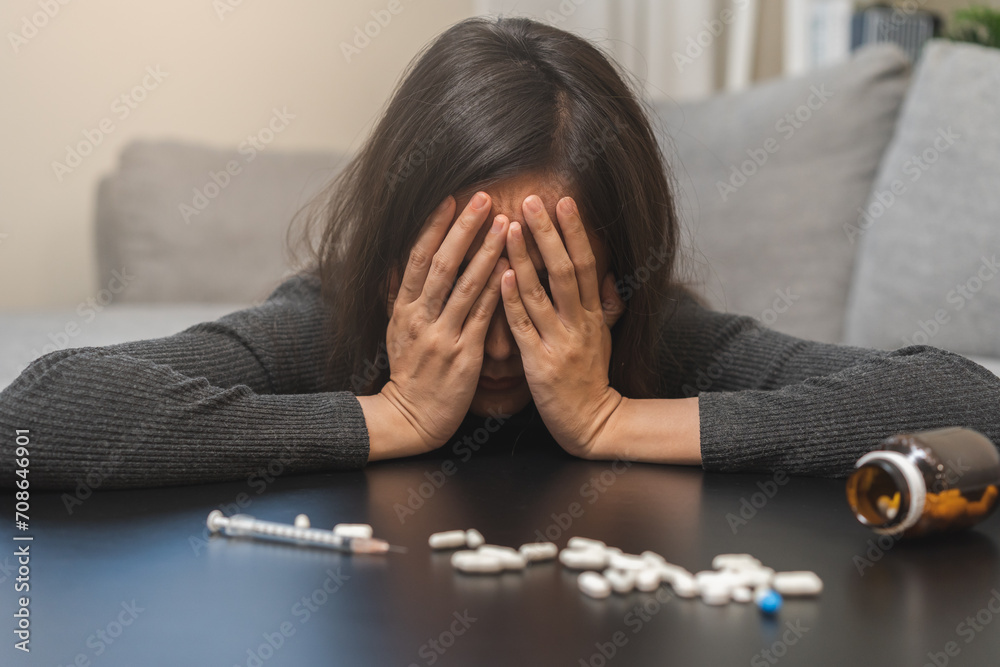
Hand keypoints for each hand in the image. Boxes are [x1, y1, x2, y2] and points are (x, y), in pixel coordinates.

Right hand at [377, 192, 508, 453]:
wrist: (411, 418)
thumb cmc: (410, 372)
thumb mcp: (396, 332)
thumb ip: (400, 297)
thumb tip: (398, 263)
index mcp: (403, 309)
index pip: (418, 258)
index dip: (434, 227)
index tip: (450, 199)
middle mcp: (420, 318)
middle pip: (442, 264)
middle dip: (464, 228)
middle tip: (484, 198)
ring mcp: (442, 336)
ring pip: (466, 286)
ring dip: (487, 251)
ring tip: (505, 224)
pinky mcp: (464, 355)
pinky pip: (483, 316)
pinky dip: (496, 290)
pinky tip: (512, 269)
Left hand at [499, 194, 625, 457]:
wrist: (591, 423)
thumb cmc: (592, 377)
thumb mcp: (604, 338)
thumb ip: (606, 305)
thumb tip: (610, 274)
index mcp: (593, 314)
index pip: (586, 264)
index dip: (575, 232)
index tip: (563, 201)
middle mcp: (579, 323)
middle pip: (567, 271)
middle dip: (549, 234)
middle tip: (532, 200)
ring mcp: (559, 342)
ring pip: (542, 293)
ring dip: (525, 258)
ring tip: (509, 226)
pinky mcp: (538, 363)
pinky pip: (524, 327)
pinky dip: (513, 299)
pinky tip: (502, 275)